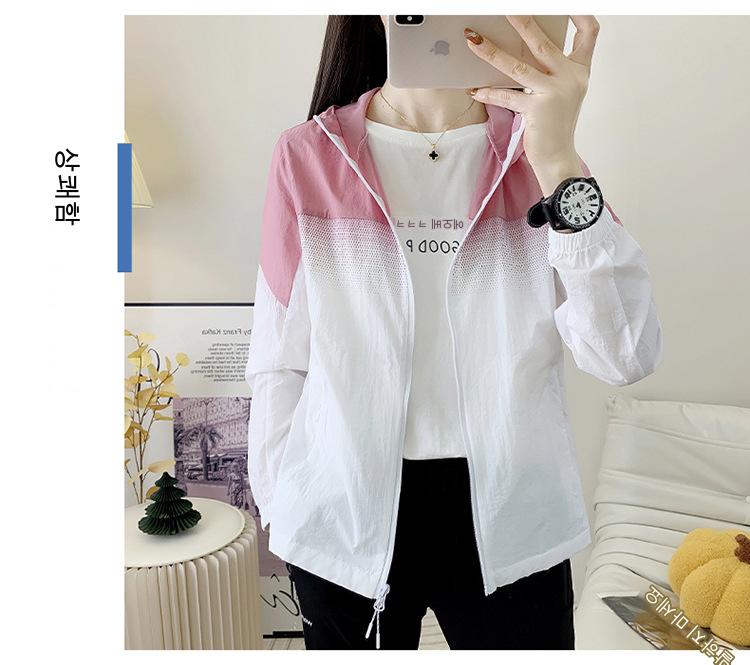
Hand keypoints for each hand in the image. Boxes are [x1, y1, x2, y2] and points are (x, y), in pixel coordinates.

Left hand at [464, 16, 599, 196]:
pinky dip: (488, 92)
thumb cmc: (556, 124)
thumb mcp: (561, 93)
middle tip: (505, 9)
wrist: (558, 157)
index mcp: (580, 71)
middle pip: (544, 42)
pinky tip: (474, 89)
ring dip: (492, 52)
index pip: (589, 32)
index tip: (564, 4)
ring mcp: (555, 93)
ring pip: (518, 66)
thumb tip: (521, 48)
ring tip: (473, 39)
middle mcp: (571, 78)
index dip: (579, 12)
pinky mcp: (537, 109)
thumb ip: (551, 70)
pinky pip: (507, 96)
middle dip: (523, 21)